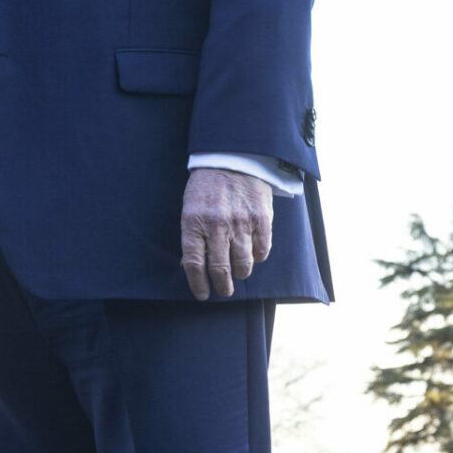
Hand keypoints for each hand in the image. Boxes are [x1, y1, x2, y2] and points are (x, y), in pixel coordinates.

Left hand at [180, 168, 273, 299]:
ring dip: (240, 273)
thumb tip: (190, 265)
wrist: (233, 159)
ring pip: (243, 263)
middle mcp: (217, 225)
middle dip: (222, 286)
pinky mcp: (261, 219)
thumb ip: (192, 235)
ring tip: (239, 273)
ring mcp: (241, 223)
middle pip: (220, 268)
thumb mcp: (190, 207)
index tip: (202, 294)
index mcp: (194, 222)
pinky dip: (258, 258)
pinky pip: (262, 250)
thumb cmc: (207, 186)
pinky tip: (254, 256)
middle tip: (224, 290)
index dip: (198, 283)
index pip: (194, 263)